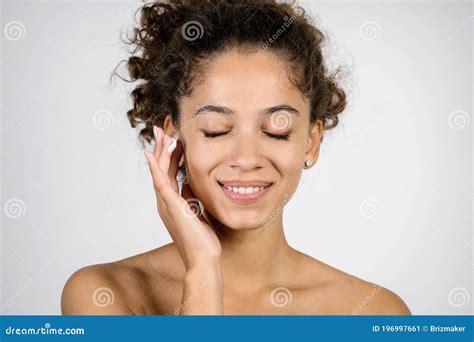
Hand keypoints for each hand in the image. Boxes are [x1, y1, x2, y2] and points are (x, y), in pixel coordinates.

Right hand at [144, 126, 221, 269]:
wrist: (203, 258)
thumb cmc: (202, 238)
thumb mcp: (197, 211)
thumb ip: (191, 197)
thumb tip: (189, 183)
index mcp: (171, 201)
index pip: (168, 171)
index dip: (169, 153)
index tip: (172, 136)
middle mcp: (165, 201)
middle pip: (160, 167)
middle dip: (161, 146)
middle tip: (162, 127)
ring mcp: (166, 204)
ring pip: (159, 171)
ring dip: (160, 151)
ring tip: (162, 133)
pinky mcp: (171, 207)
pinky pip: (161, 183)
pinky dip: (155, 168)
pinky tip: (150, 154)